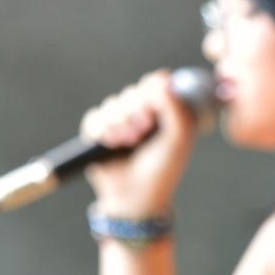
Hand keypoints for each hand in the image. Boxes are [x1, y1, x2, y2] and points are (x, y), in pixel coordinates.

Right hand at [80, 69, 197, 215]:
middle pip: (133, 92)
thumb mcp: (179, 138)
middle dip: (137, 111)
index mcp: (164, 112)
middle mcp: (141, 114)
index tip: (155, 110)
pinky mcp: (98, 133)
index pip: (155, 83)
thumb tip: (165, 77)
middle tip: (143, 131)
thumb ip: (177, 106)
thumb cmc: (163, 169)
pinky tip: (112, 145)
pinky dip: (102, 130)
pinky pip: (95, 117)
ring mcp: (118, 123)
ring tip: (128, 143)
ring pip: (113, 104)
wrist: (137, 197)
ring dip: (120, 123)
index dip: (152, 92)